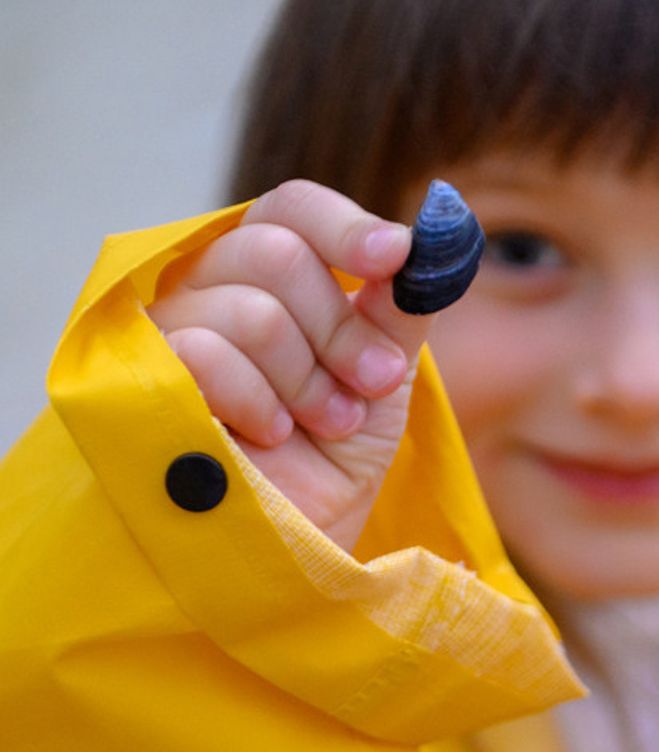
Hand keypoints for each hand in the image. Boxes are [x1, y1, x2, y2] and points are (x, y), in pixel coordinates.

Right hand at [148, 180, 431, 548]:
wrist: (300, 541)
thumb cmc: (334, 459)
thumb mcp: (382, 380)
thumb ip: (396, 311)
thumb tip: (422, 245)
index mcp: (269, 276)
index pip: (292, 210)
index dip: (345, 226)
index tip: (394, 255)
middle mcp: (212, 288)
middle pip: (276, 252)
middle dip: (340, 328)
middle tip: (368, 383)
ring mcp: (170, 330)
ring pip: (251, 310)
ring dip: (308, 379)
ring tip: (323, 423)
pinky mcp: (142, 380)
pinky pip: (204, 352)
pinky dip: (260, 401)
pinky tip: (273, 435)